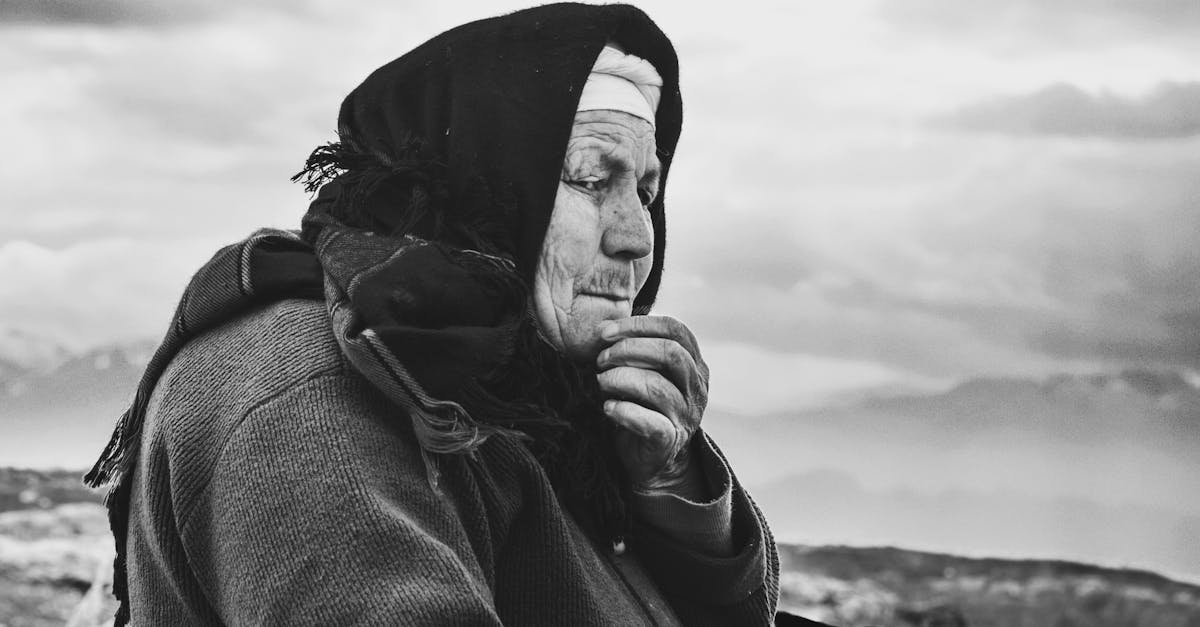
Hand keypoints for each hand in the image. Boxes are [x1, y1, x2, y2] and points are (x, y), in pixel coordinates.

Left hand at [595, 315, 709, 494]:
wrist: (652, 459)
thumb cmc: (644, 406)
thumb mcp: (648, 373)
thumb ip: (637, 350)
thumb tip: (604, 327)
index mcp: (694, 363)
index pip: (675, 330)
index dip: (639, 325)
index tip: (605, 333)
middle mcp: (697, 387)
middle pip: (671, 353)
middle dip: (629, 349)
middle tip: (601, 359)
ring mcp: (687, 415)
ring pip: (657, 387)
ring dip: (620, 380)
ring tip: (600, 382)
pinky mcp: (670, 439)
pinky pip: (648, 421)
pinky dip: (623, 411)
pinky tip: (607, 408)